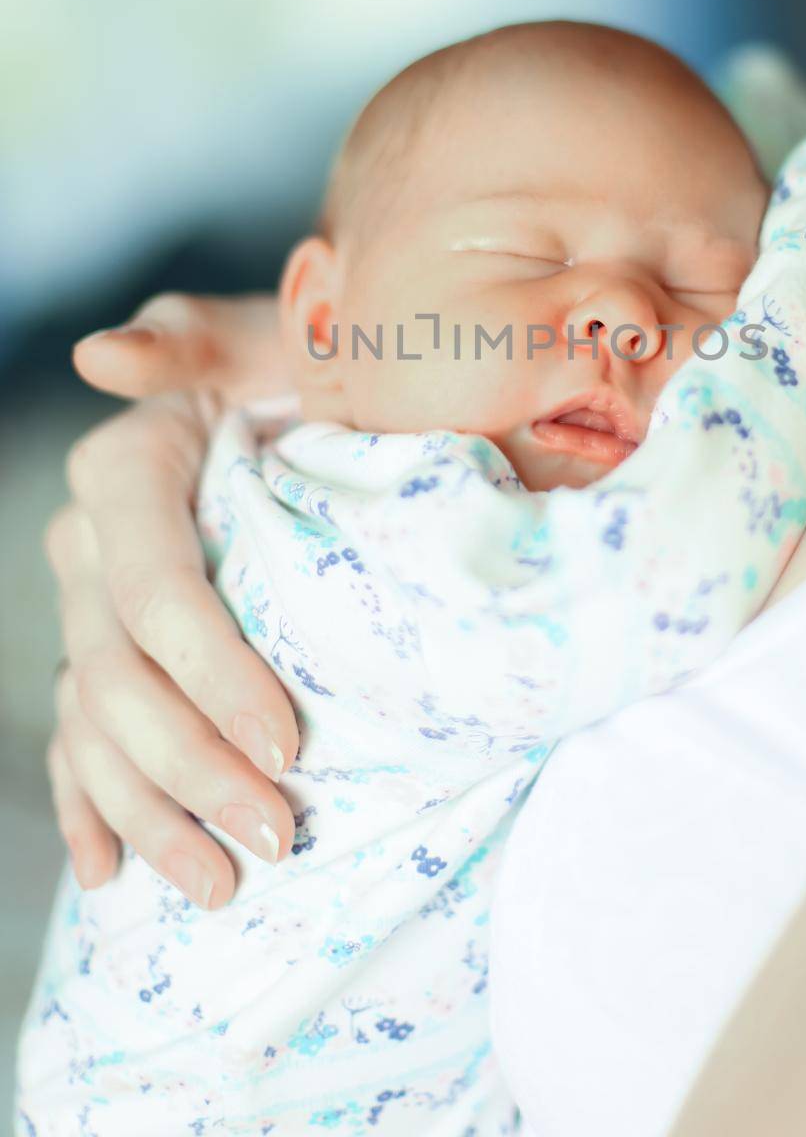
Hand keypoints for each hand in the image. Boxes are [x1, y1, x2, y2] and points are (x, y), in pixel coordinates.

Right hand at [45, 294, 300, 908]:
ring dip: (151, 812)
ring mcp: (87, 602)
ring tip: (224, 886)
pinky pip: (75, 738)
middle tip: (278, 840)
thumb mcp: (273, 337)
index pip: (155, 592)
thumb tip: (97, 355)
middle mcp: (88, 540)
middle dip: (193, 769)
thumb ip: (194, 339)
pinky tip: (114, 869)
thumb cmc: (311, 368)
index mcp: (127, 468)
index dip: (212, 675)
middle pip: (122, 677)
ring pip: (97, 723)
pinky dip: (92, 806)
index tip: (289, 743)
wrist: (311, 403)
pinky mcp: (104, 647)